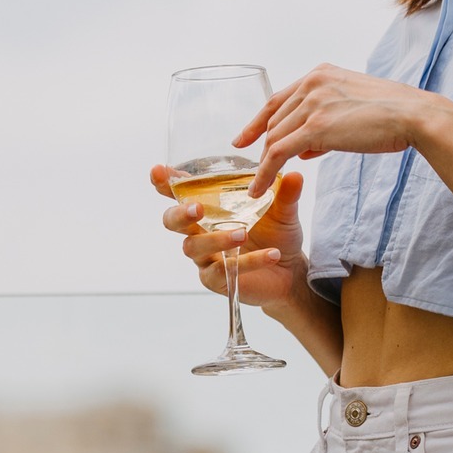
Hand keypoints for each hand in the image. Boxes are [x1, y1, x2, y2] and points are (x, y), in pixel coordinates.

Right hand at [151, 164, 307, 307]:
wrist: (290, 271)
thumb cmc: (277, 235)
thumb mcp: (284, 211)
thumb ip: (285, 193)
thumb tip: (295, 174)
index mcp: (209, 209)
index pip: (180, 193)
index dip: (164, 183)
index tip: (158, 171)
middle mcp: (200, 231)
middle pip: (172, 221)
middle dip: (179, 213)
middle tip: (197, 208)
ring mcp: (205, 257)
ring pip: (194, 247)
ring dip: (216, 239)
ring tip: (243, 233)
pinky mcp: (216, 280)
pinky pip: (222, 270)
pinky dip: (248, 261)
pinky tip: (271, 254)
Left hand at [238, 64, 447, 194]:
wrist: (414, 115)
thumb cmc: (392, 114)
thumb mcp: (351, 109)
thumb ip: (324, 122)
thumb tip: (304, 149)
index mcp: (320, 75)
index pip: (278, 100)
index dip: (257, 121)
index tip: (243, 138)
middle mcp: (312, 84)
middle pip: (274, 121)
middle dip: (261, 148)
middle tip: (255, 172)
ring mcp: (313, 104)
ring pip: (274, 138)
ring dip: (263, 165)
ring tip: (258, 186)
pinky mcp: (316, 127)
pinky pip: (279, 153)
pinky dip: (265, 173)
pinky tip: (259, 189)